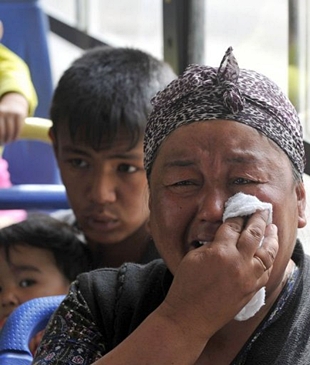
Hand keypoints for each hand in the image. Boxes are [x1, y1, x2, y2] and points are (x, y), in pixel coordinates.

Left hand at [0, 92, 28, 142]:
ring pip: (10, 131)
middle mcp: (2, 112)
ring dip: (9, 139)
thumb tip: (0, 141)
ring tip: (8, 142)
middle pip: (2, 131)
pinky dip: (16, 136)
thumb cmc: (3, 114)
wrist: (15, 103)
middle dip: (3, 140)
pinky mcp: (19, 115)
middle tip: (3, 143)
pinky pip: (18, 129)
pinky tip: (14, 139)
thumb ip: (0, 126)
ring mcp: (11, 113)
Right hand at [161, 210, 277, 339]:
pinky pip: (266, 271)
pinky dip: (269, 258)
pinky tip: (268, 251)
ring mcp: (248, 277)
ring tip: (272, 227)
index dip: (238, 215)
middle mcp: (238, 262)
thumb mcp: (193, 257)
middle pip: (254, 233)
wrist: (190, 317)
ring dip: (271, 237)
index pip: (233, 226)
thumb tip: (222, 235)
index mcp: (220, 251)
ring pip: (267, 252)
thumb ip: (211, 243)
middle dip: (258, 218)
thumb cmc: (186, 286)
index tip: (240, 209)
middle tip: (261, 210)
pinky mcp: (252, 290)